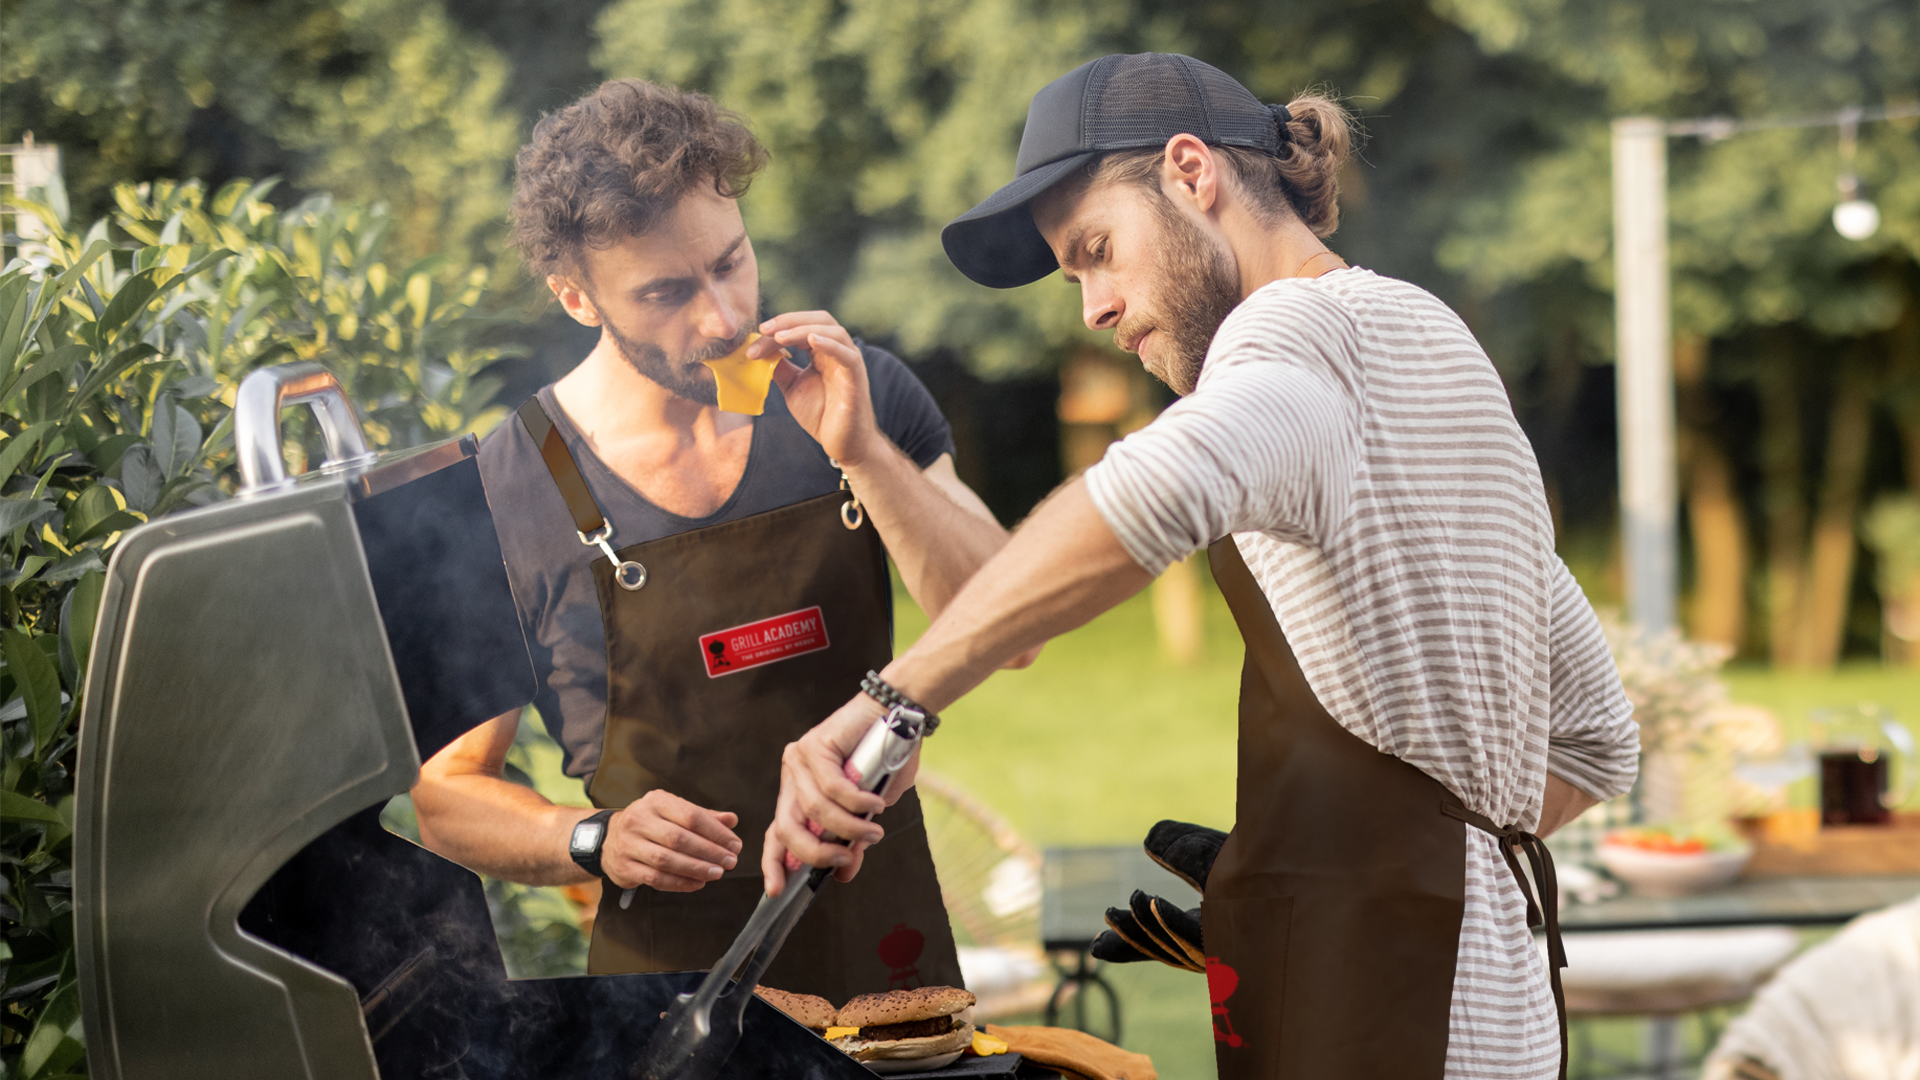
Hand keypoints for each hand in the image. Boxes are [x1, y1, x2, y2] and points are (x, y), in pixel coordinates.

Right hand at [601, 790, 742, 892]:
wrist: (608, 839)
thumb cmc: (650, 824)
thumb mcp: (673, 812)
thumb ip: (703, 816)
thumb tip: (731, 820)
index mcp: (656, 801)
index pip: (691, 816)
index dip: (716, 832)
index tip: (735, 845)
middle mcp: (639, 820)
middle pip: (680, 839)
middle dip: (709, 852)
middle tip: (730, 862)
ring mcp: (629, 844)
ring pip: (667, 860)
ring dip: (696, 869)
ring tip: (717, 873)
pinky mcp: (624, 867)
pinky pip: (656, 878)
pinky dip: (680, 883)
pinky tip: (698, 884)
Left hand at [761, 311, 882, 467]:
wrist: (844, 445)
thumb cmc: (822, 416)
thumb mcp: (793, 387)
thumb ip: (780, 368)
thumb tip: (761, 352)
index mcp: (824, 352)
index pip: (803, 326)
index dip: (781, 325)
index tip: (758, 334)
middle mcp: (839, 352)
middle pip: (819, 320)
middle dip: (790, 320)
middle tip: (765, 329)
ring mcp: (850, 364)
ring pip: (834, 332)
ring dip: (804, 330)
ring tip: (780, 337)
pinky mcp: (857, 379)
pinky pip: (848, 356)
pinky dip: (830, 344)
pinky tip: (812, 340)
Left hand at [762, 695, 920, 895]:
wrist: (899, 713)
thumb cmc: (886, 759)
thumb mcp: (868, 811)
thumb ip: (851, 839)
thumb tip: (842, 875)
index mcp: (798, 792)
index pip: (776, 832)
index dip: (773, 862)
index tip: (776, 891)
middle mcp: (793, 775)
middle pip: (788, 827)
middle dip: (817, 852)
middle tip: (846, 859)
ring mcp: (800, 758)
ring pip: (815, 810)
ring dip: (849, 827)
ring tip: (875, 829)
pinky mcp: (815, 745)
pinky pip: (833, 788)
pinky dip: (857, 803)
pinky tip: (874, 804)